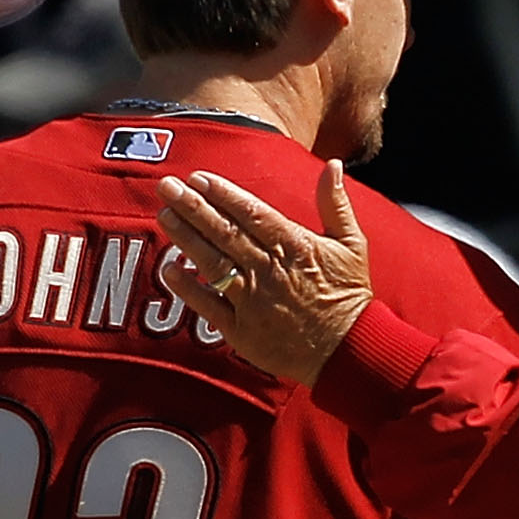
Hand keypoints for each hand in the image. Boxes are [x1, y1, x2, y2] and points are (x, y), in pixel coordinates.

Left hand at [154, 162, 373, 385]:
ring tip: (165, 214)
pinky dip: (189, 289)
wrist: (350, 354)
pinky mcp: (244, 332)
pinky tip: (169, 270)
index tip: (198, 178)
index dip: (223, 194)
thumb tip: (333, 164)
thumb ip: (336, 204)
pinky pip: (210, 307)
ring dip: (186, 239)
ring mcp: (254, 303)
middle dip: (193, 207)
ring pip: (214, 264)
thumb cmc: (349, 296)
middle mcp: (270, 272)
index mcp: (295, 247)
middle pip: (225, 234)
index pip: (252, 214)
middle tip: (167, 186)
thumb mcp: (353, 245)